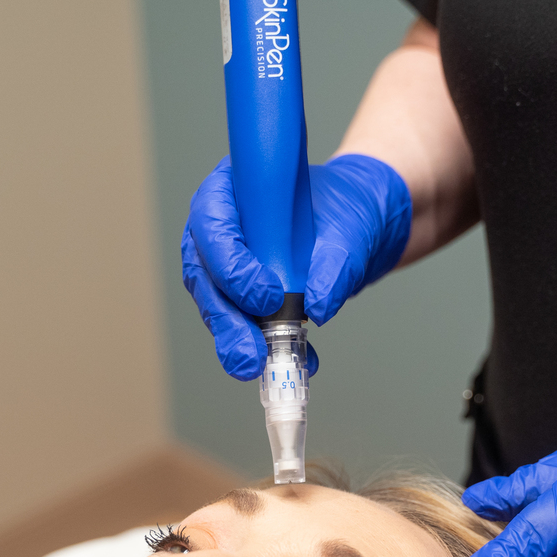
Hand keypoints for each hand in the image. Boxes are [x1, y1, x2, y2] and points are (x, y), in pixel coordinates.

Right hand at [180, 154, 410, 379]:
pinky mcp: (237, 296)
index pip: (211, 224)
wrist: (351, 227)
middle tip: (250, 353)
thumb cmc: (342, 211)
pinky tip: (297, 362)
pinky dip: (267, 347)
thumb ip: (336, 263)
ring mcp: (222, 264)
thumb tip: (319, 306)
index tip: (268, 296)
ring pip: (216, 305)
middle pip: (204, 275)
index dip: (231, 264)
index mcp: (230, 191)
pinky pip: (242, 323)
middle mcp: (216, 228)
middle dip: (226, 319)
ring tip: (259, 365)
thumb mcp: (349, 230)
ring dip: (237, 339)